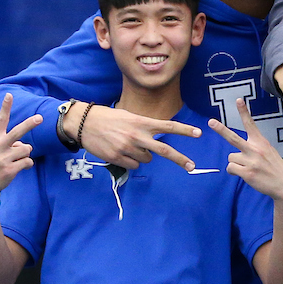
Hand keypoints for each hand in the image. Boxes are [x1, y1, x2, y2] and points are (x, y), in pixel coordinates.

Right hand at [0, 94, 41, 197]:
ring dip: (25, 154)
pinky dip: (27, 164)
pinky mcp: (10, 169)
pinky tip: (18, 167)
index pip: (0, 120)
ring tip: (15, 159)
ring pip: (27, 149)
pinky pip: (28, 162)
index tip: (9, 95)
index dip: (5, 107)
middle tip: (40, 118)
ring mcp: (3, 158)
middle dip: (30, 124)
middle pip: (17, 132)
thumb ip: (6, 142)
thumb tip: (25, 144)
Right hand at [63, 101, 201, 171]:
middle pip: (164, 150)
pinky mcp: (118, 158)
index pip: (167, 126)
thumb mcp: (128, 116)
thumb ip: (144, 128)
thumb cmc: (108, 118)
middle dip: (180, 159)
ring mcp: (128, 148)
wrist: (83, 123)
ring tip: (127, 145)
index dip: (184, 130)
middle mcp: (137, 135)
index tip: (199, 133)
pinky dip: (131, 162)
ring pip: (147, 160)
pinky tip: (120, 152)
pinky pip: (134, 166)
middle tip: (192, 166)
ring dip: (142, 156)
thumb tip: (155, 143)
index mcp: (141, 122)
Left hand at [209, 98, 282, 201]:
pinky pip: (231, 168)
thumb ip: (253, 149)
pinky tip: (244, 174)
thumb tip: (236, 155)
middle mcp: (255, 150)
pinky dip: (234, 172)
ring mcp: (251, 162)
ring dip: (235, 163)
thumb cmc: (275, 168)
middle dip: (221, 130)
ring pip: (231, 157)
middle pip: (233, 138)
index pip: (250, 124)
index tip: (238, 100)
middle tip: (210, 122)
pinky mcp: (247, 173)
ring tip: (247, 168)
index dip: (244, 112)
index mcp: (260, 142)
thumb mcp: (269, 152)